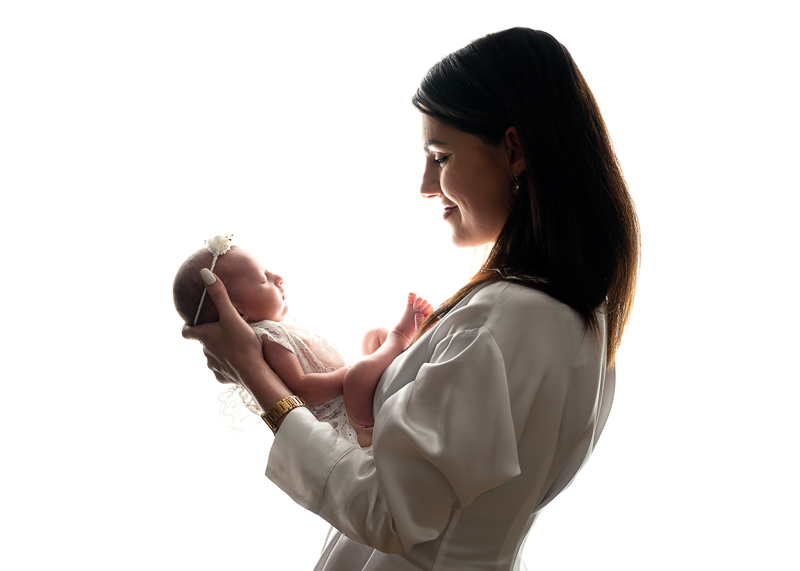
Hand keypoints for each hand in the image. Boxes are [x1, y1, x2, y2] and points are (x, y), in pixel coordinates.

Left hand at [182, 269, 291, 410]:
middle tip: (223, 331)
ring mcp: (213, 366)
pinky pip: (222, 371)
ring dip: (220, 352)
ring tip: (233, 347)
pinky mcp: (223, 377)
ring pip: (212, 357)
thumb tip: (204, 273)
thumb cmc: (242, 343)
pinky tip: (239, 363)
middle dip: (210, 338)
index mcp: (204, 336)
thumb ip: (219, 295)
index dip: (188, 327)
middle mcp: (205, 352)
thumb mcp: (231, 315)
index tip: (191, 324)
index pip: (187, 332)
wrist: (254, 372)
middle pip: (202, 344)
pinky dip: (228, 366)